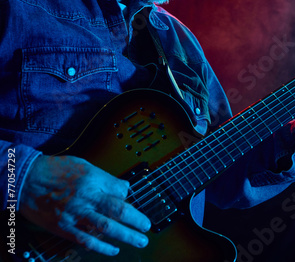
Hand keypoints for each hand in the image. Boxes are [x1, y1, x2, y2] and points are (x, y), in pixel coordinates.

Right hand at [19, 155, 150, 255]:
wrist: (25, 179)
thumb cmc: (55, 170)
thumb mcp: (84, 165)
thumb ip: (104, 178)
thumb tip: (123, 188)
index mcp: (93, 179)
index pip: (121, 190)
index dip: (129, 196)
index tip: (132, 200)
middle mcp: (86, 197)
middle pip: (118, 210)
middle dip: (137, 220)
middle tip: (148, 227)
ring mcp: (76, 214)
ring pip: (106, 227)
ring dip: (126, 236)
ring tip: (140, 241)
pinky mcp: (65, 227)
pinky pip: (87, 240)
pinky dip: (102, 247)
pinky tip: (114, 250)